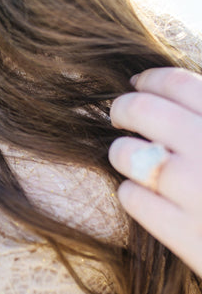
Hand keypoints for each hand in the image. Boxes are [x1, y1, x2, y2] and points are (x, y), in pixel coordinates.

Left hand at [109, 67, 201, 275]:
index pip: (177, 83)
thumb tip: (170, 89)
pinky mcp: (186, 234)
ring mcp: (198, 192)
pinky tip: (147, 193)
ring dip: (123, 151)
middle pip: (140, 109)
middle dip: (122, 108)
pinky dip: (133, 192)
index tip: (138, 84)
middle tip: (121, 117)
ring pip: (126, 153)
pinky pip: (131, 196)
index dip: (150, 79)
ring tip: (132, 157)